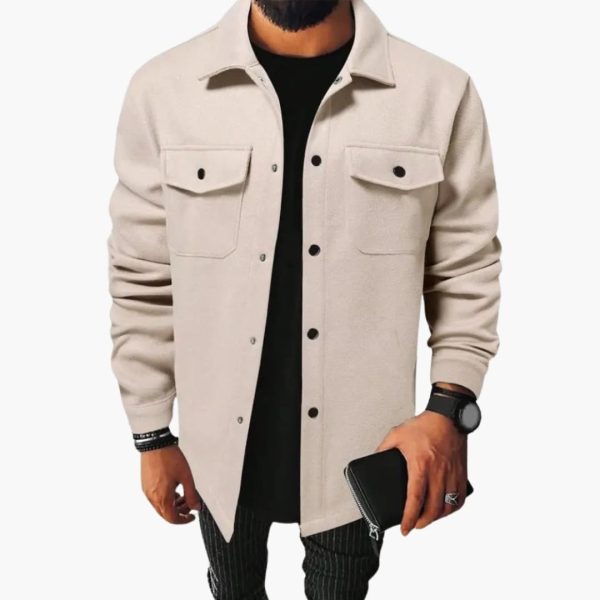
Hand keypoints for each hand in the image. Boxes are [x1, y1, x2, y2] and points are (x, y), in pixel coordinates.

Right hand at [141, 445, 202, 523]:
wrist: (155, 444)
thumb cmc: (170, 458)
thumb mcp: (186, 477)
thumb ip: (192, 494)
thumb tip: (196, 507)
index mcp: (162, 497)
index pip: (172, 519)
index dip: (184, 520)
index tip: (192, 516)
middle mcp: (152, 497)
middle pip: (166, 514)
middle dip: (180, 511)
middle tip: (190, 504)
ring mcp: (147, 491)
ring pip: (160, 506)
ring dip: (173, 504)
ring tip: (183, 494)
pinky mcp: (145, 485)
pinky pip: (155, 498)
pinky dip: (165, 498)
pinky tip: (173, 488)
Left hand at [375, 411, 466, 535]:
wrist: (448, 416)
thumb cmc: (424, 425)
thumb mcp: (396, 434)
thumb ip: (383, 449)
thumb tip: (373, 459)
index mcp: (421, 465)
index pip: (415, 499)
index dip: (409, 518)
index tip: (404, 530)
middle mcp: (438, 472)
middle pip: (433, 509)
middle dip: (422, 522)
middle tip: (413, 525)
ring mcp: (452, 473)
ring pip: (448, 506)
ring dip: (437, 518)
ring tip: (427, 519)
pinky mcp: (461, 472)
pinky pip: (460, 497)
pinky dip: (452, 508)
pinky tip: (445, 508)